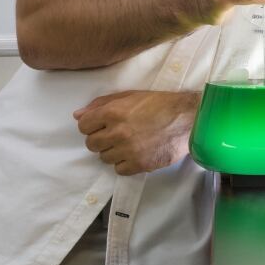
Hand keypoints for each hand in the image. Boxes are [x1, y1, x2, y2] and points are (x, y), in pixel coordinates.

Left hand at [73, 90, 198, 175]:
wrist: (187, 118)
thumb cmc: (160, 103)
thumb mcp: (131, 95)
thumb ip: (102, 103)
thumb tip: (78, 115)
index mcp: (114, 112)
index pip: (84, 125)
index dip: (91, 125)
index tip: (101, 125)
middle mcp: (117, 132)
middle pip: (91, 144)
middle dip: (101, 138)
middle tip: (116, 134)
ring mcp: (127, 150)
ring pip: (104, 158)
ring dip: (113, 151)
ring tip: (129, 142)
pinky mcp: (139, 164)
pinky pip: (118, 169)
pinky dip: (124, 163)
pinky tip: (135, 152)